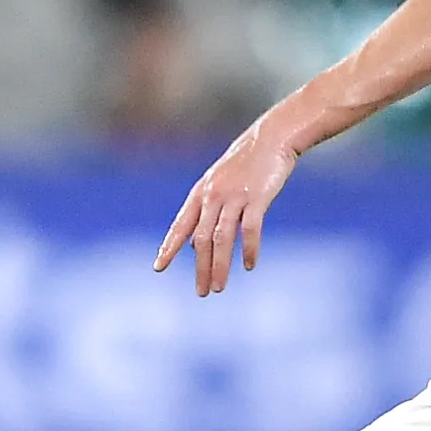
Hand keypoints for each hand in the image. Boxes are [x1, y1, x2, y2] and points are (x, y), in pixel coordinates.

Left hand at [155, 121, 300, 294]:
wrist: (271, 138)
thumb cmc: (246, 164)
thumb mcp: (220, 185)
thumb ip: (206, 213)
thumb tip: (196, 244)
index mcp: (201, 193)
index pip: (181, 225)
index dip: (170, 247)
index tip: (159, 267)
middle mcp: (213, 196)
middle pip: (202, 238)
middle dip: (201, 267)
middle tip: (202, 292)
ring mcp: (234, 196)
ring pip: (223, 238)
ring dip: (220, 265)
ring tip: (219, 287)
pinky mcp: (256, 198)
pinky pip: (250, 229)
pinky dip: (249, 249)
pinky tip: (249, 265)